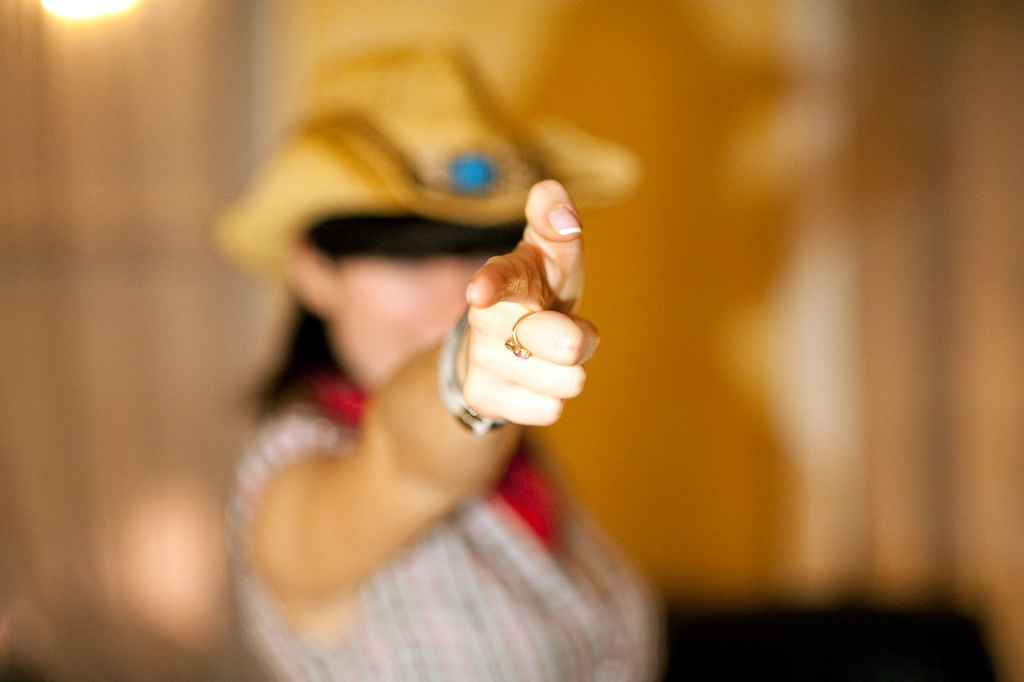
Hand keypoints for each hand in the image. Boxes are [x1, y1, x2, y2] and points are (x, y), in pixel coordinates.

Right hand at [462, 180, 599, 425]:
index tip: (480, 292)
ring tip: (549, 356)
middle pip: (564, 344)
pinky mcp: (482, 398)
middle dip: (580, 340)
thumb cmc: (539, 294)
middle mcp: (486, 317)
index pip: (500, 276)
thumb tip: (552, 192)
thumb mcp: (553, 259)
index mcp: (507, 276)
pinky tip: (532, 382)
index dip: (492, 282)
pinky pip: (548, 409)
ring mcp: (481, 359)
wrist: (499, 349)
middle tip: (567, 330)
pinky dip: (550, 398)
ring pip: (562, 381)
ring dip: (568, 371)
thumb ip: (557, 226)